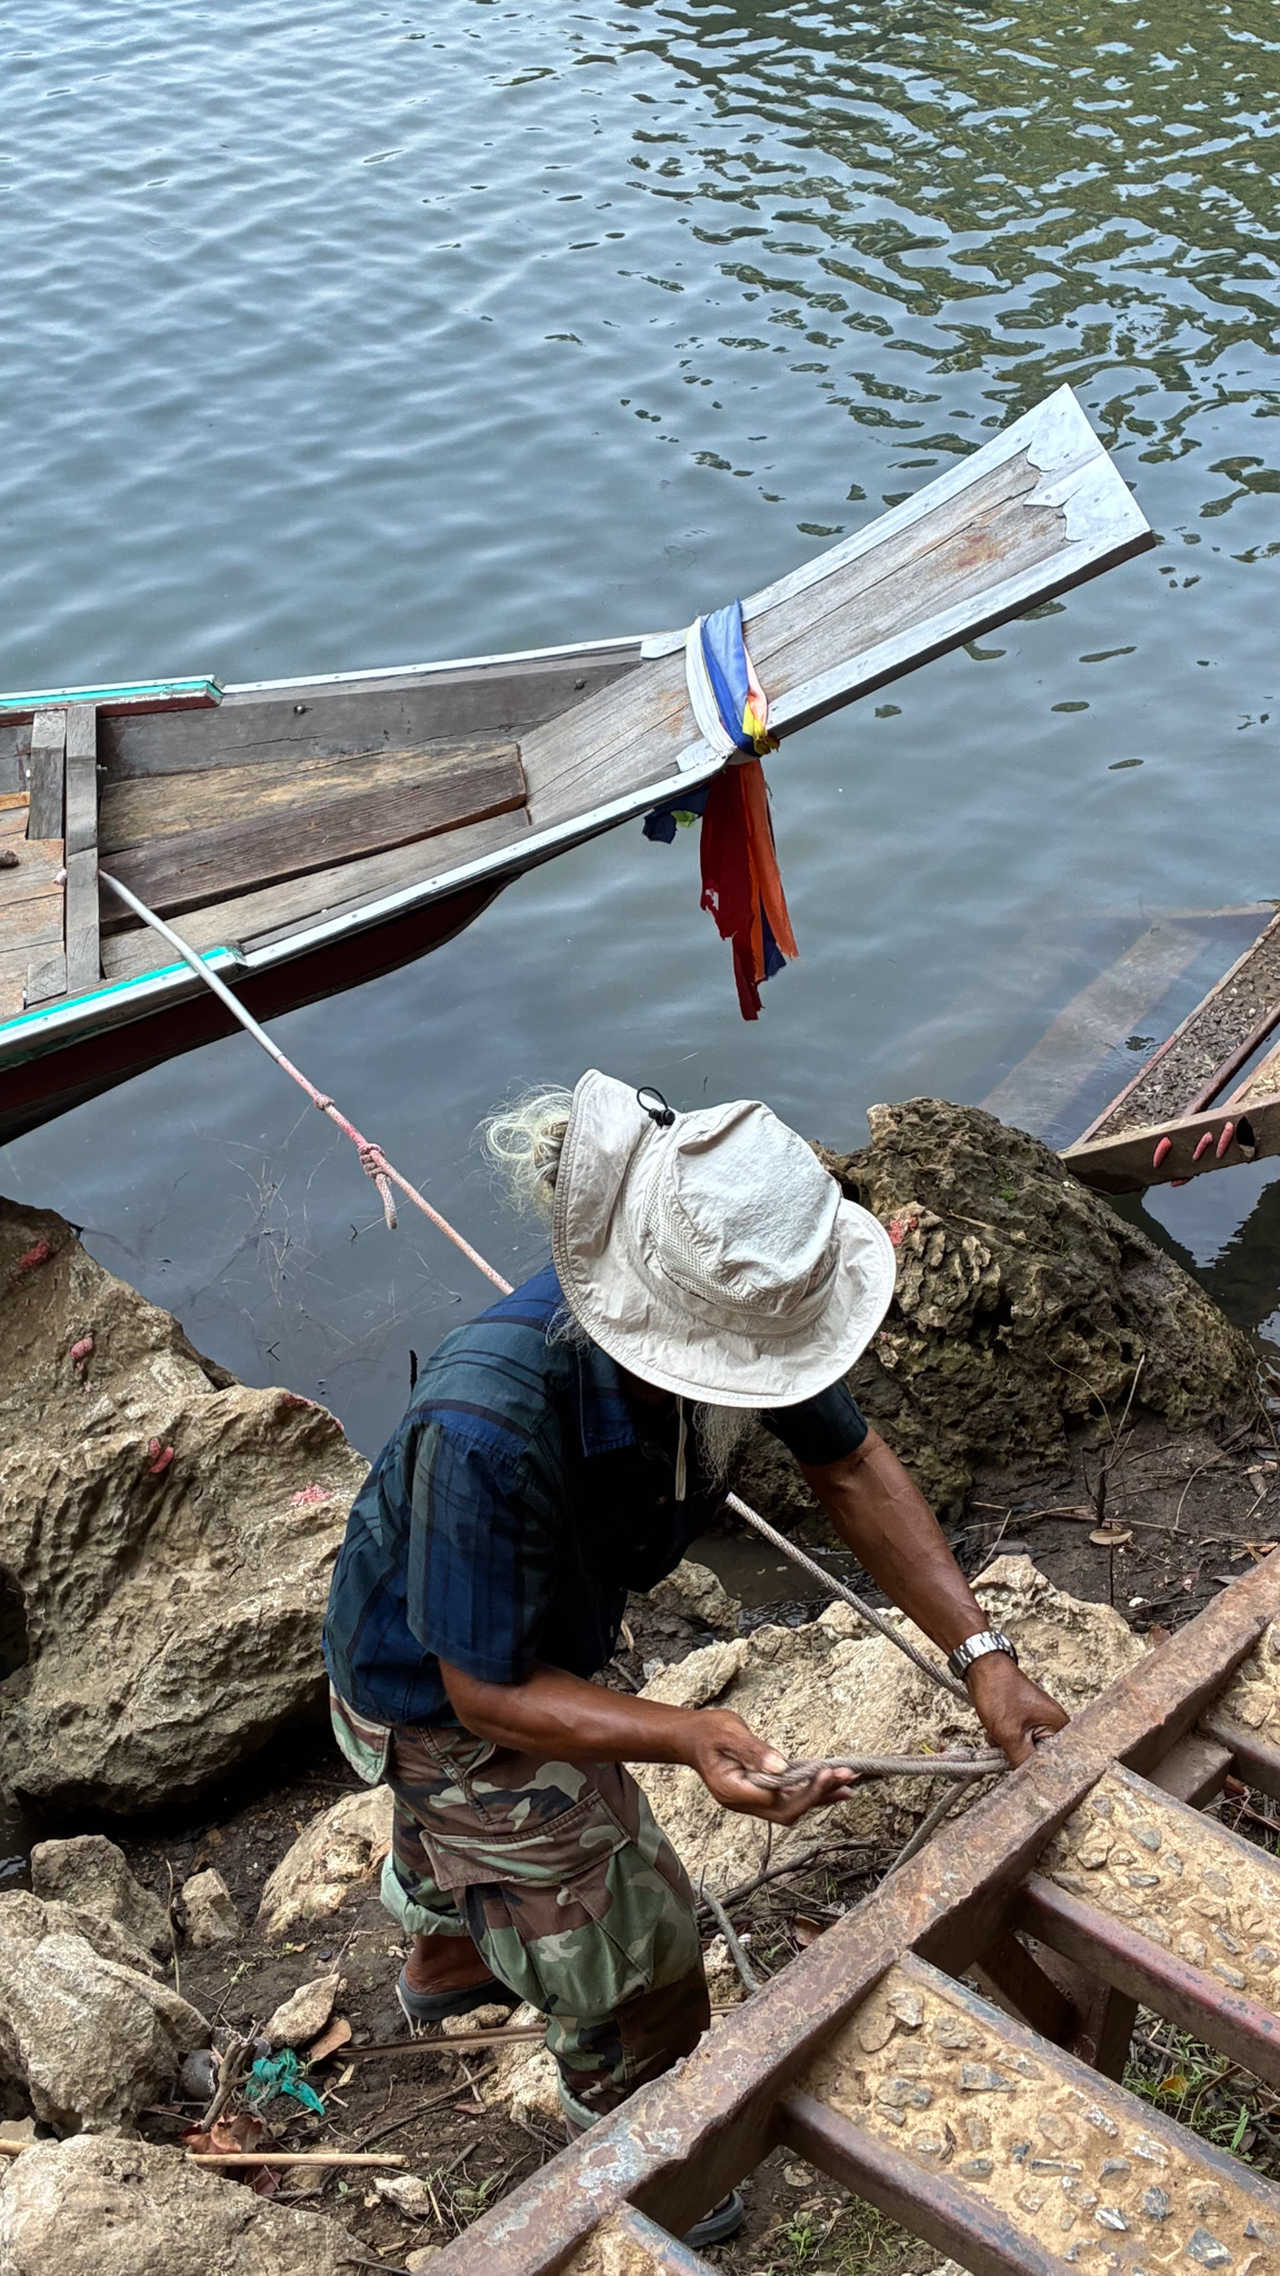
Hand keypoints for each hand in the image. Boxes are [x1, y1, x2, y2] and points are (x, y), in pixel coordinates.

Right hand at [681, 1708, 856, 1824]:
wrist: (690, 1737)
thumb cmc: (706, 1731)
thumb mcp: (728, 1733)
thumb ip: (753, 1750)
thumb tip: (780, 1765)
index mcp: (733, 1791)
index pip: (776, 1801)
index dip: (804, 1791)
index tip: (825, 1772)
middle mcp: (744, 1802)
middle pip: (787, 1811)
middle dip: (818, 1796)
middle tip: (845, 1777)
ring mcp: (751, 1801)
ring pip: (790, 1807)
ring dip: (819, 1796)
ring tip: (847, 1783)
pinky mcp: (758, 1793)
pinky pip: (787, 1798)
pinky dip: (809, 1791)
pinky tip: (828, 1785)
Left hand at [966, 1652, 1067, 1765]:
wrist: (981, 1666)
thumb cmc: (998, 1691)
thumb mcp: (1009, 1733)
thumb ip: (1024, 1763)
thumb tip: (1034, 1787)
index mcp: (1062, 1728)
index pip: (1058, 1765)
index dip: (1041, 1774)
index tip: (1024, 1774)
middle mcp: (1056, 1727)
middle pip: (1041, 1760)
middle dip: (1020, 1758)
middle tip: (1006, 1744)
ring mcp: (1040, 1725)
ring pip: (1026, 1753)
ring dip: (1009, 1749)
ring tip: (998, 1732)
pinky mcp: (1026, 1724)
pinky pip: (1018, 1743)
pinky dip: (1004, 1741)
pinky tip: (995, 1731)